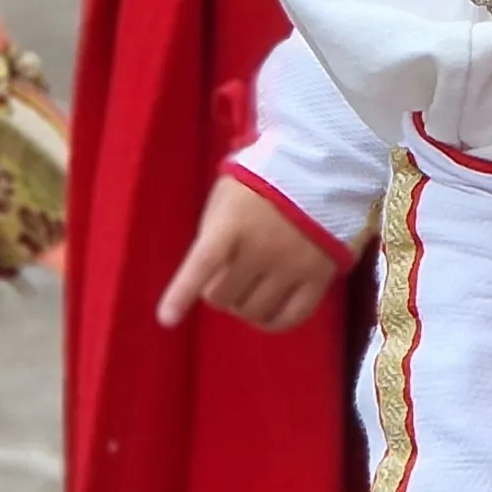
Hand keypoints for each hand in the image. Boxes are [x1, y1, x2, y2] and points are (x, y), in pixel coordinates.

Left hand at [157, 177, 343, 334]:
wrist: (324, 169)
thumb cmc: (266, 180)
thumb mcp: (228, 195)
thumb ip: (213, 231)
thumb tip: (208, 274)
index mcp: (234, 223)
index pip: (204, 263)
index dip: (182, 293)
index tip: (167, 319)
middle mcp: (262, 248)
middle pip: (222, 297)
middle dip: (217, 291)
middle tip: (226, 277)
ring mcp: (292, 266)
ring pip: (253, 312)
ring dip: (242, 306)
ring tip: (248, 289)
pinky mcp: (318, 278)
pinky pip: (289, 318)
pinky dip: (272, 322)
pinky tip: (267, 314)